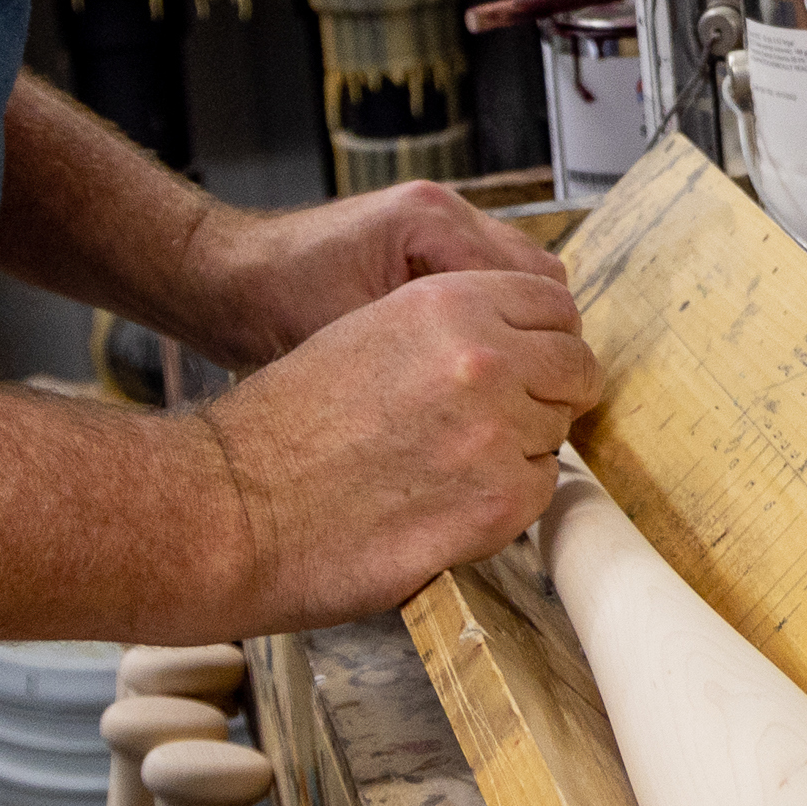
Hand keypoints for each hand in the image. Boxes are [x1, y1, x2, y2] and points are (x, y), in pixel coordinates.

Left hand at [193, 176, 566, 370]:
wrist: (223, 278)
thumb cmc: (268, 307)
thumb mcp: (349, 342)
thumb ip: (425, 358)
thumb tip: (493, 399)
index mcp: (429, 224)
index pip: (533, 287)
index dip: (543, 350)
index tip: (537, 400)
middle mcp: (442, 209)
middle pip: (539, 277)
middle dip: (538, 337)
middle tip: (524, 395)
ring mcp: (435, 216)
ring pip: (517, 276)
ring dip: (514, 326)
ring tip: (497, 379)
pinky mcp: (421, 235)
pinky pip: (482, 275)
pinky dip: (485, 314)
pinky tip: (463, 356)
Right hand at [202, 264, 599, 628]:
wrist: (232, 504)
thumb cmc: (283, 426)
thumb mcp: (367, 331)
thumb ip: (450, 329)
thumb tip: (515, 345)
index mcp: (448, 301)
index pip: (554, 304)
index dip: (546, 339)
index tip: (533, 363)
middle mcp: (482, 358)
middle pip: (574, 368)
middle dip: (547, 393)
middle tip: (501, 421)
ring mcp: (496, 432)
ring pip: (557, 433)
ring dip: (521, 448)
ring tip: (448, 466)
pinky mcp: (499, 504)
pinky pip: (540, 492)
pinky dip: (505, 500)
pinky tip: (444, 502)